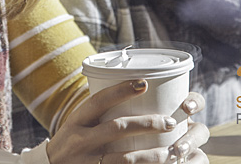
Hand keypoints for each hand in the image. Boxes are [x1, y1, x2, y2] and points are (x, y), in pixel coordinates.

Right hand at [46, 80, 208, 163]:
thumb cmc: (70, 143)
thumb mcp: (76, 125)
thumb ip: (97, 114)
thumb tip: (132, 92)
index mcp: (75, 121)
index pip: (98, 101)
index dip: (121, 90)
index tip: (144, 83)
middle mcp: (80, 141)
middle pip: (117, 129)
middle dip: (147, 124)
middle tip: (170, 121)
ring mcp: (88, 162)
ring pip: (125, 159)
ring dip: (152, 155)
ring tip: (170, 150)